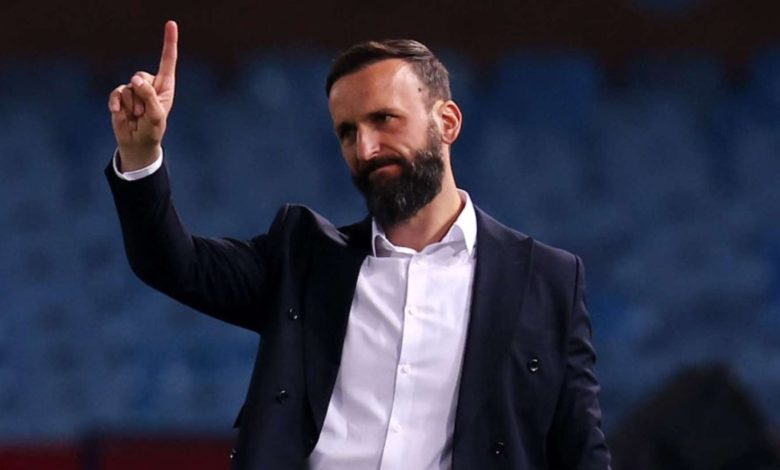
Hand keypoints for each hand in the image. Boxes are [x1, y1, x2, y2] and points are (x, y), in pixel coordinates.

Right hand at [108, 20, 177, 170]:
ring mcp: (134, 90)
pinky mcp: (121, 96)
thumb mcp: (155, 116)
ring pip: (128, 87)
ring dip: (131, 105)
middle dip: (141, 96)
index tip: (171, 23)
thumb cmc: (152, 130)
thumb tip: (135, 80)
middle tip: (143, 114)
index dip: (169, 43)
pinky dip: (117, 103)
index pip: (167, 61)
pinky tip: (118, 113)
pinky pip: (116, 92)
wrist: (137, 143)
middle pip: (141, 77)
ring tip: (136, 117)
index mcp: (165, 87)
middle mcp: (150, 85)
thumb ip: (149, 97)